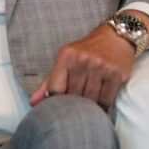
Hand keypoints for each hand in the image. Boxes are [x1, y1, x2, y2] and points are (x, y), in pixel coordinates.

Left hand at [29, 12, 148, 110]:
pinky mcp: (115, 74)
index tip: (59, 107)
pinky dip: (102, 107)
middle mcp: (82, 60)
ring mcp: (99, 67)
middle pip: (73, 96)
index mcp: (65, 56)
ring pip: (90, 100)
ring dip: (88, 108)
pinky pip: (106, 100)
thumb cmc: (86, 51)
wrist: (115, 38)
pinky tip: (99, 107)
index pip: (54, 88)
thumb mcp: (64, 60)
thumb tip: (33, 102)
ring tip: (87, 109)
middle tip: (75, 110)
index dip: (55, 101)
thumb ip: (48, 82)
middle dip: (73, 106)